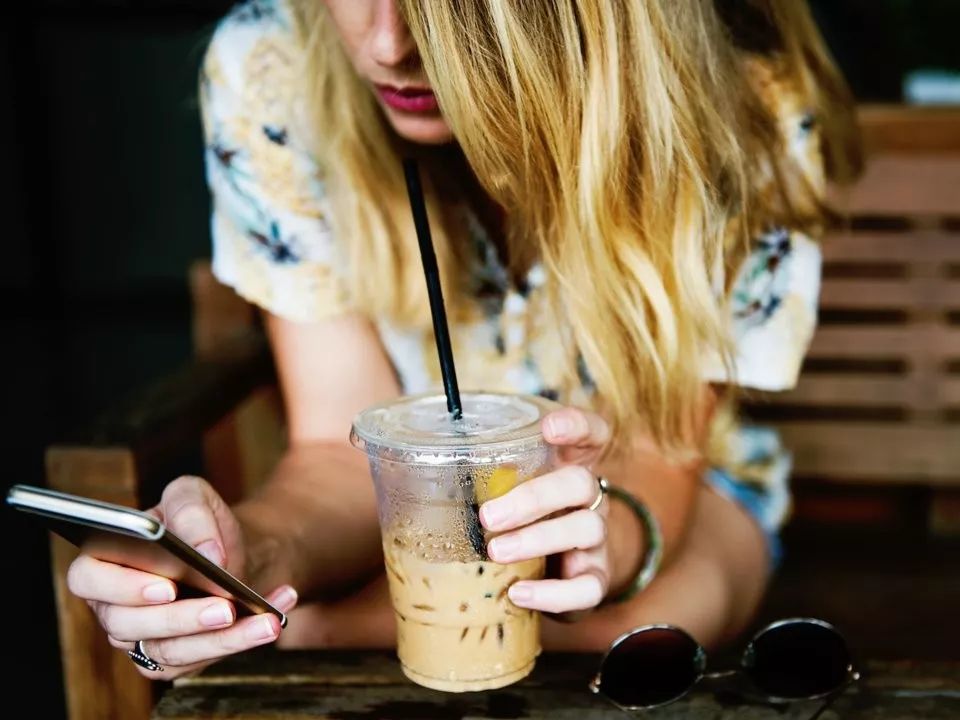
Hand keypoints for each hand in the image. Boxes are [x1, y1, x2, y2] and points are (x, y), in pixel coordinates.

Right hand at [65, 476, 298, 678]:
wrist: (233, 550)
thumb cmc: (200, 524)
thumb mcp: (194, 497)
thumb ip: (192, 512)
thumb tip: (207, 553)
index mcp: (105, 561)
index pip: (89, 579)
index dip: (122, 586)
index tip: (167, 586)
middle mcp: (115, 607)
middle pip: (131, 625)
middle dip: (182, 618)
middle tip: (224, 607)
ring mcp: (143, 638)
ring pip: (171, 651)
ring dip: (223, 639)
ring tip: (265, 620)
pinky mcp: (175, 658)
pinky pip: (202, 659)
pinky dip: (243, 640)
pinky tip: (273, 618)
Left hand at [479, 407, 610, 614]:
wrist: (563, 569)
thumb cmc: (524, 518)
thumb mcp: (508, 490)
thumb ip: (479, 477)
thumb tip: (402, 473)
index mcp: (569, 465)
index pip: (591, 433)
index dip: (576, 425)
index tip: (548, 427)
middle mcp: (589, 498)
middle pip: (580, 482)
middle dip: (534, 497)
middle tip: (488, 516)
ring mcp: (596, 539)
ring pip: (586, 529)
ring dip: (537, 539)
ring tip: (496, 552)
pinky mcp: (595, 578)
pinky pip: (588, 588)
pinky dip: (553, 593)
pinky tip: (518, 594)